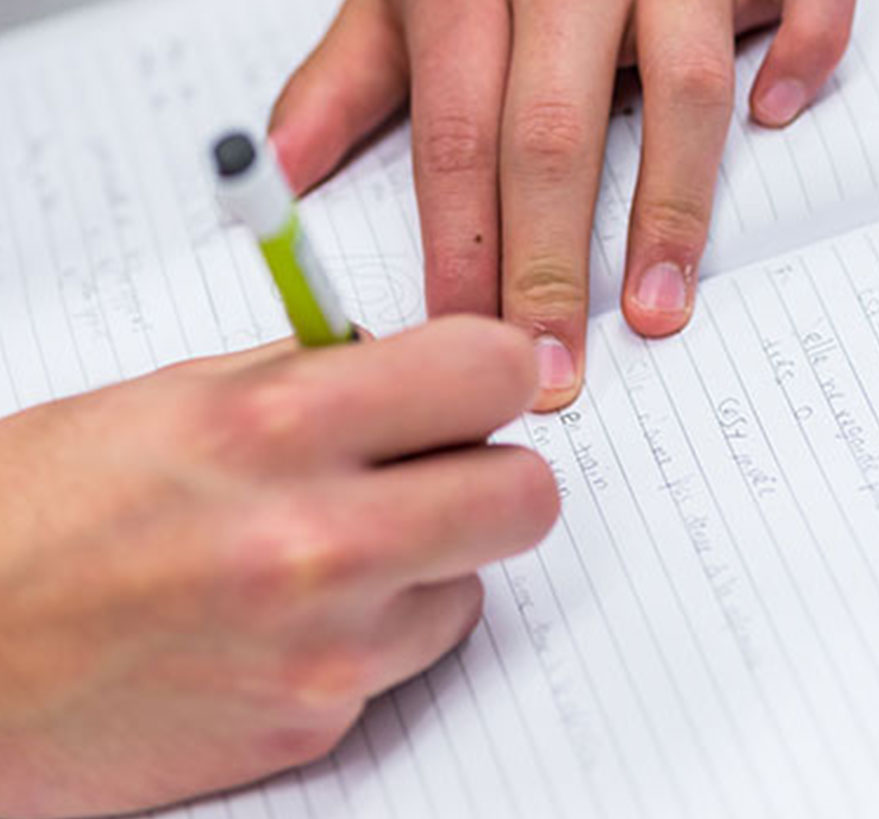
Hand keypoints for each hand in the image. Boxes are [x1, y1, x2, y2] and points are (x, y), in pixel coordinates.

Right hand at [0, 317, 557, 816]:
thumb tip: (419, 368)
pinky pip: (415, 652)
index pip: (489, 371)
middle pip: (529, 496)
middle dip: (495, 475)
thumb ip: (316, 377)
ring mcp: (325, 646)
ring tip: (336, 550)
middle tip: (444, 469)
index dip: (497, 371)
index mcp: (273, 426)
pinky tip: (298, 614)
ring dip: (431, 560)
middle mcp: (315, 540)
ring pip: (477, 580)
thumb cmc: (41, 513)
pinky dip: (381, 627)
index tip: (482, 384)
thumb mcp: (175, 399)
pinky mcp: (318, 722)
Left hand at [269, 0, 855, 409]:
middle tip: (556, 362)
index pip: (457, 130)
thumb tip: (283, 165)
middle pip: (553, 128)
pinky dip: (801, 53)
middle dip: (551, 261)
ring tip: (658, 308)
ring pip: (679, 84)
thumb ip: (352, 72)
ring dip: (670, 206)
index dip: (459, 240)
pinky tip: (775, 115)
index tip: (462, 333)